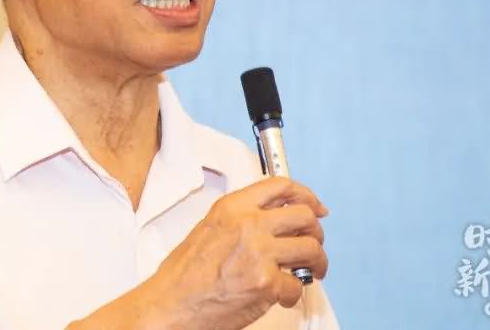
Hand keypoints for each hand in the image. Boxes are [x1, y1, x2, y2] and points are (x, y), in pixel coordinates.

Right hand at [68, 177, 328, 329]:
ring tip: (307, 272)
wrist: (173, 304)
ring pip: (311, 249)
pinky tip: (282, 295)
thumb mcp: (209, 228)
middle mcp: (248, 224)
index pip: (281, 186)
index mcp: (232, 207)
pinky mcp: (266, 282)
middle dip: (315, 232)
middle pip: (304, 215)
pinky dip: (293, 294)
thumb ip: (241, 219)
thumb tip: (273, 220)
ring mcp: (259, 253)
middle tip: (312, 244)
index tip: (316, 206)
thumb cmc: (185, 275)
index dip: (307, 196)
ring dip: (316, 263)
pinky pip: (297, 285)